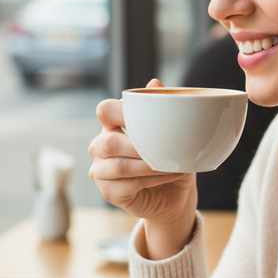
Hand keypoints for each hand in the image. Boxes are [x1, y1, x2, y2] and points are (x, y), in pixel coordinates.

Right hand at [88, 79, 197, 258]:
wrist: (176, 194)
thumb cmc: (170, 159)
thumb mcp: (171, 133)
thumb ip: (161, 109)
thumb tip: (154, 83)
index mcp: (113, 126)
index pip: (104, 111)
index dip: (120, 110)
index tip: (148, 117)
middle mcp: (101, 147)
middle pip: (108, 142)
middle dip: (140, 146)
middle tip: (166, 148)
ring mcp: (101, 172)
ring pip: (119, 166)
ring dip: (150, 165)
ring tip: (173, 164)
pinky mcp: (109, 193)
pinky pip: (127, 185)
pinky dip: (153, 179)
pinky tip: (171, 175)